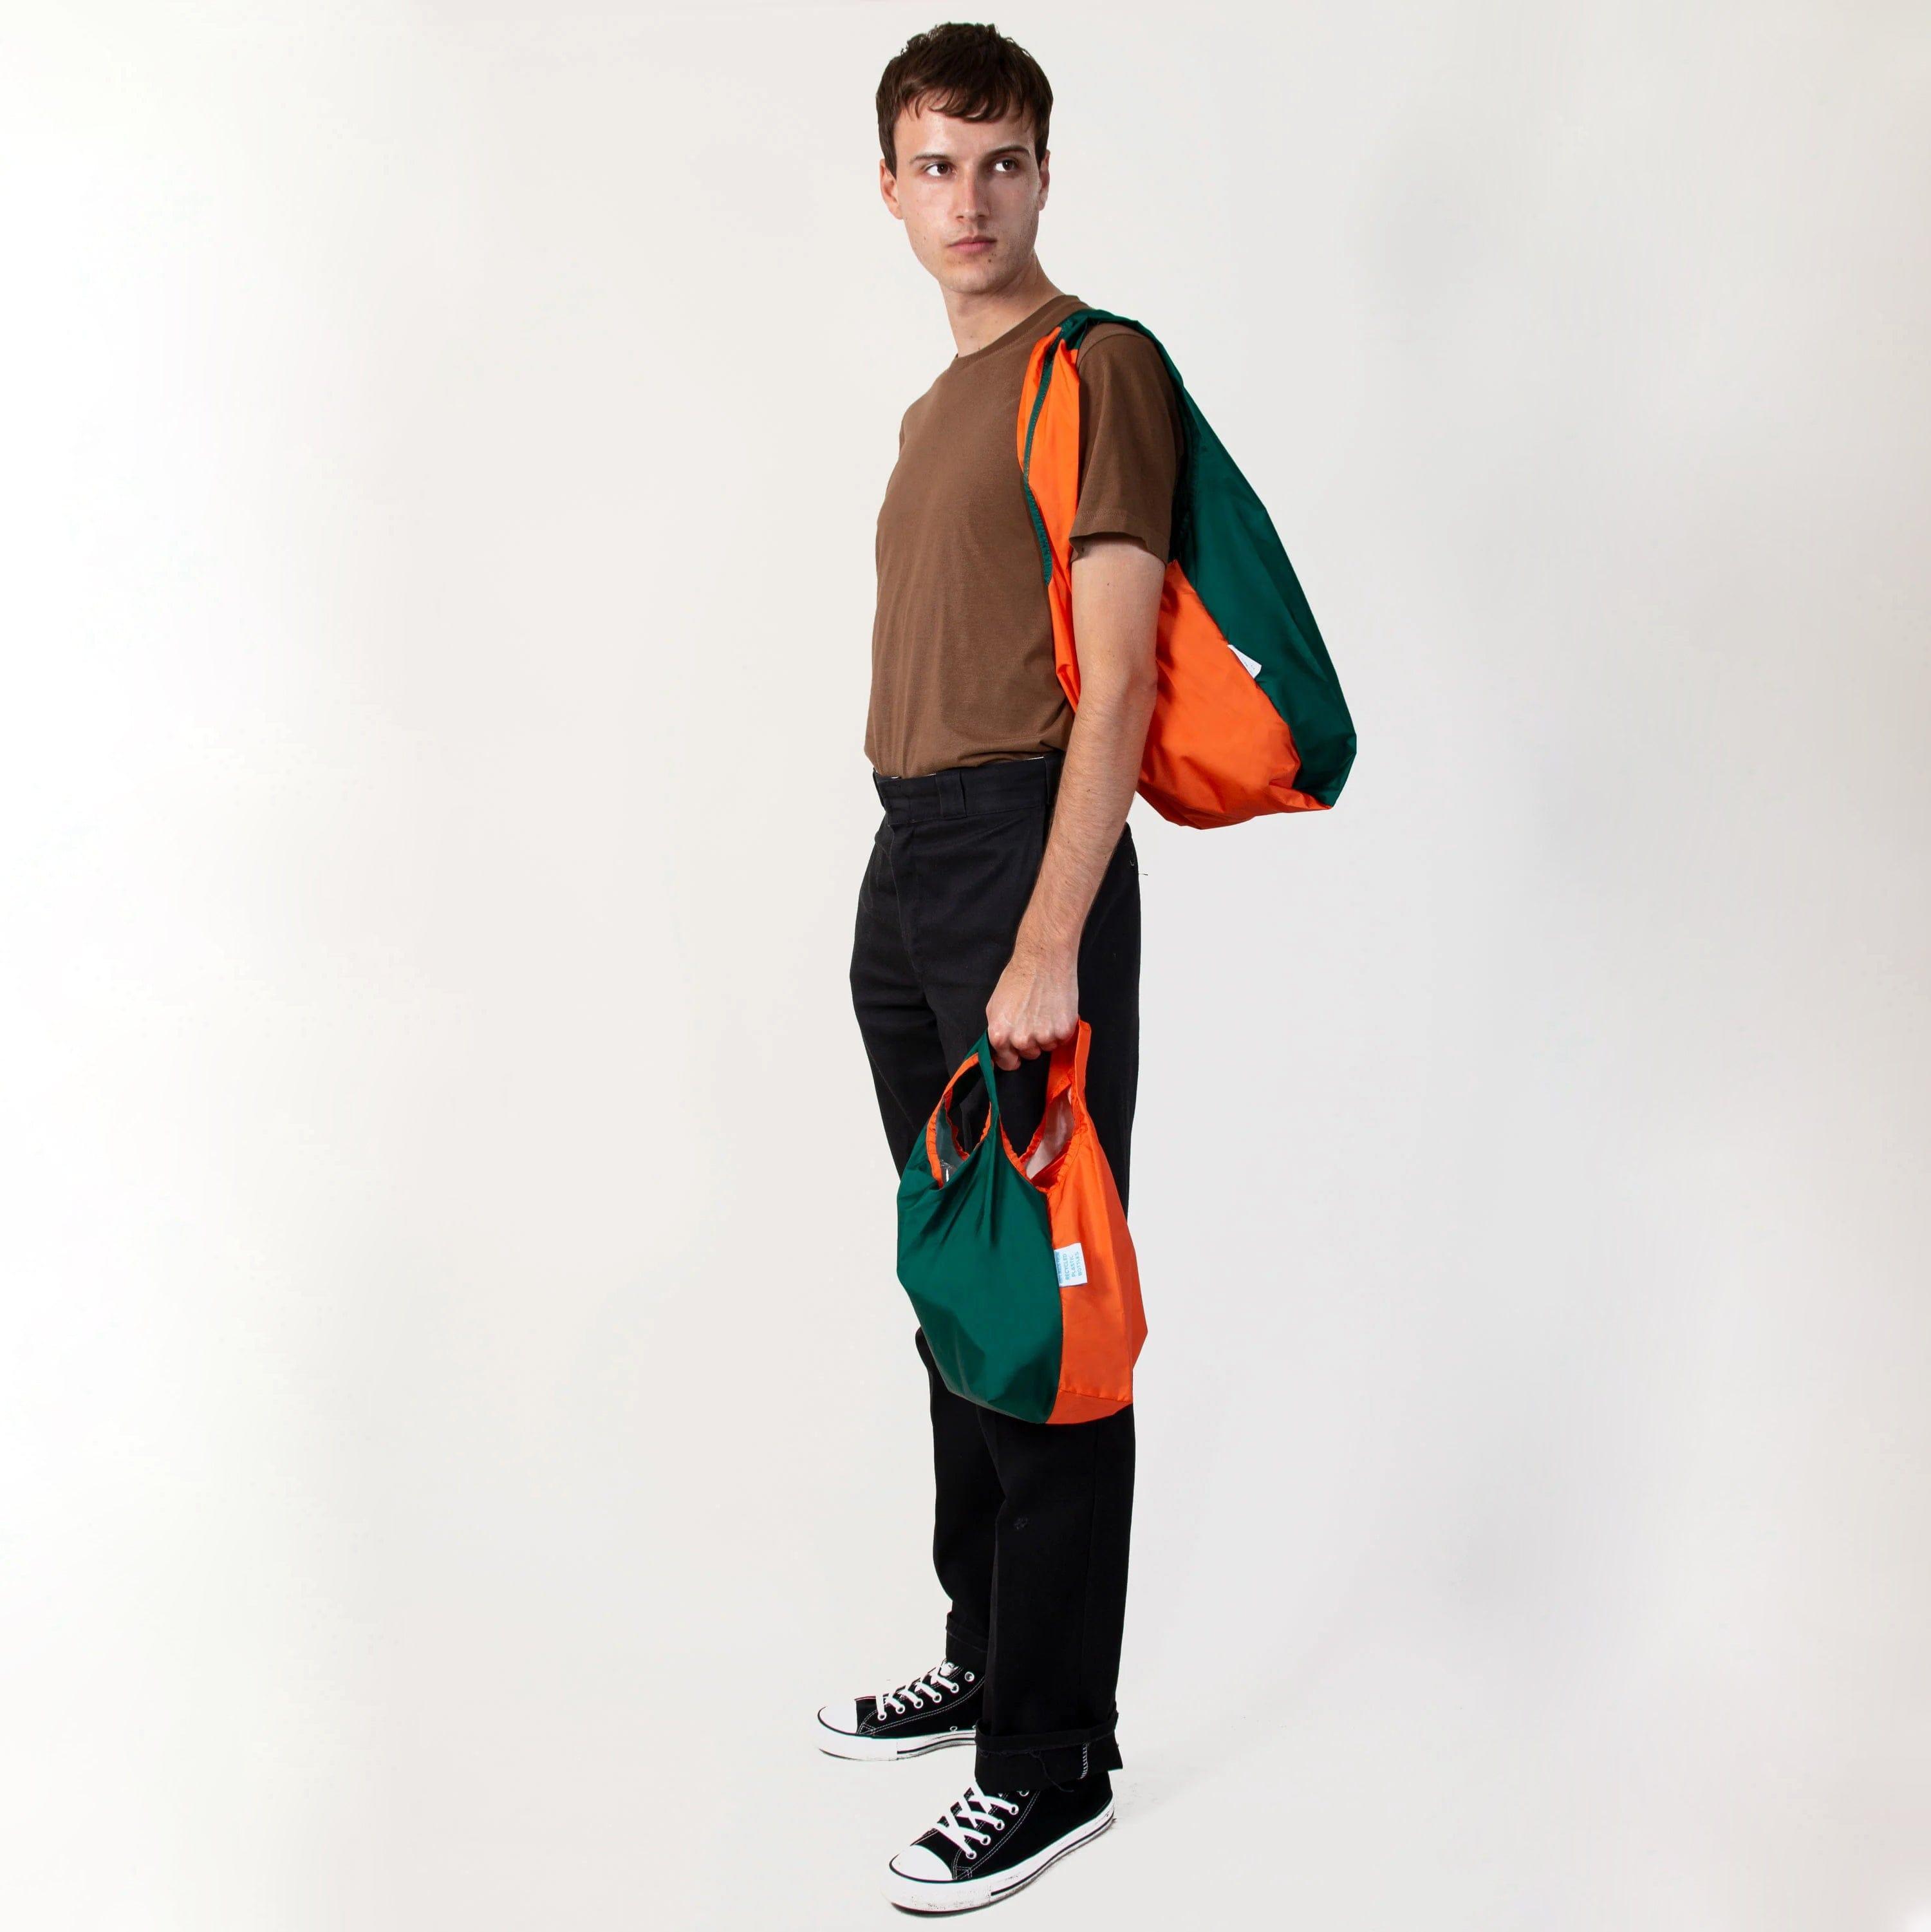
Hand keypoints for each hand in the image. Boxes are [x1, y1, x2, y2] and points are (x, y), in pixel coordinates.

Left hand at [985, 935, 1078, 1070]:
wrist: (1043, 961)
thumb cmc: (1017, 979)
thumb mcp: (994, 1006)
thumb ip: (997, 1031)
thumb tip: (1000, 1049)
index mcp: (1000, 1035)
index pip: (1007, 1063)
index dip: (1012, 1056)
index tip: (1017, 1051)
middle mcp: (1021, 1040)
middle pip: (1029, 1055)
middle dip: (1031, 1042)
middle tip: (1034, 1019)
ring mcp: (1044, 1037)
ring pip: (1047, 1047)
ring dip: (1048, 1035)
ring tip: (1046, 1011)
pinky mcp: (1064, 1031)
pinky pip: (1063, 1039)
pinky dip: (1061, 1029)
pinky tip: (1056, 1010)